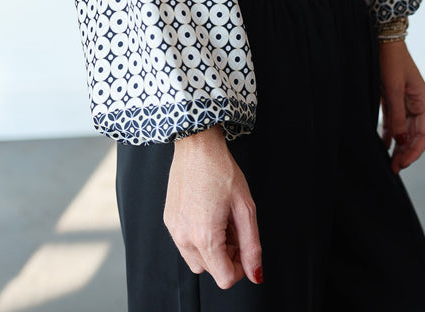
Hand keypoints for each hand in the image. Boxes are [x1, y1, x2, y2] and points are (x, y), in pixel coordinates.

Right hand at [164, 125, 262, 289]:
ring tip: (221, 220)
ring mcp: (174, 230)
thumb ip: (252, 245)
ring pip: (197, 260)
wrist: (196, 145)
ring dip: (212, 249)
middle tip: (235, 227)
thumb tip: (256, 273)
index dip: (241, 268)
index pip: (225, 278)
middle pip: (212, 269)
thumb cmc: (221, 170)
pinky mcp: (169, 221)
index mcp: (205, 236)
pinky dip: (198, 238)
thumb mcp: (245, 207)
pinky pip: (185, 244)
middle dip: (228, 255)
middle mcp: (184, 238)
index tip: (245, 247)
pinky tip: (208, 214)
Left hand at [379, 40, 424, 173]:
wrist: (382, 37)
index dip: (414, 151)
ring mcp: (405, 101)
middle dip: (406, 152)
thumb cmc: (390, 60)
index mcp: (423, 101)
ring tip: (389, 161)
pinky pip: (395, 121)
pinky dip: (390, 134)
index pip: (424, 134)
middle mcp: (417, 103)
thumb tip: (401, 141)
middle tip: (393, 168)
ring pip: (405, 130)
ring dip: (398, 146)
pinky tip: (384, 145)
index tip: (402, 164)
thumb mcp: (393, 88)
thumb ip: (397, 115)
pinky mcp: (393, 97)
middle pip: (415, 135)